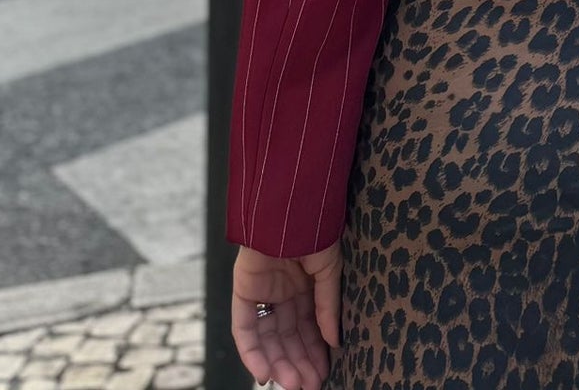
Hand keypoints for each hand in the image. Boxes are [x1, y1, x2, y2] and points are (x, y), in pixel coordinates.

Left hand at [231, 241, 340, 389]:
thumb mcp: (329, 270)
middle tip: (310, 385)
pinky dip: (252, 352)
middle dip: (299, 362)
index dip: (316, 350)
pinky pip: (245, 328)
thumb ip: (328, 307)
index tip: (325, 372)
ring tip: (293, 384)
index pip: (309, 326)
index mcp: (306, 285)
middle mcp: (283, 292)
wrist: (290, 207)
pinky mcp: (243, 291)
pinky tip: (264, 372)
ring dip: (279, 363)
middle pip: (288, 337)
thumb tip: (335, 342)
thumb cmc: (315, 230)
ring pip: (268, 338)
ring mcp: (263, 292)